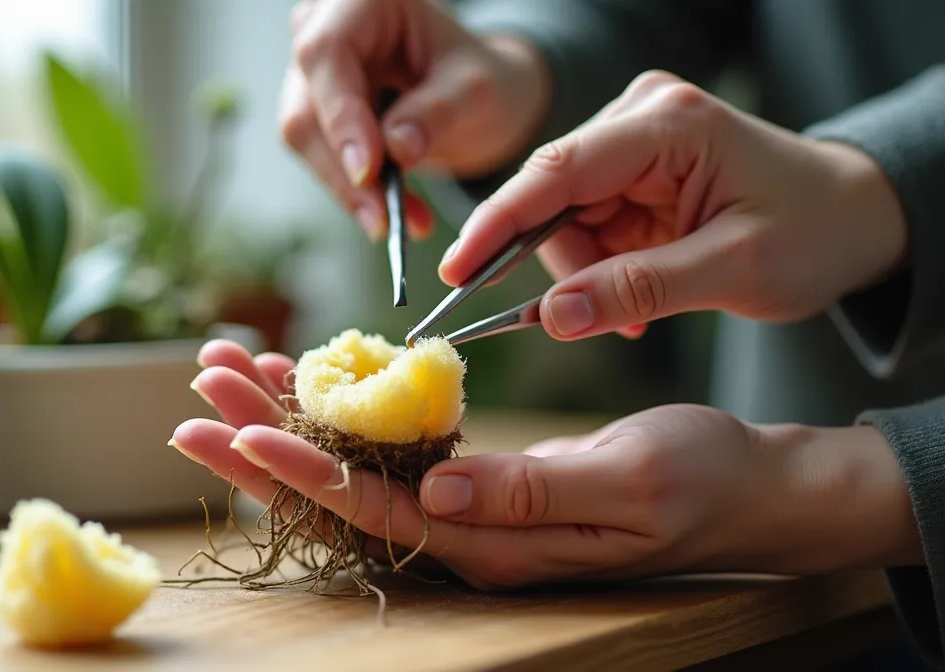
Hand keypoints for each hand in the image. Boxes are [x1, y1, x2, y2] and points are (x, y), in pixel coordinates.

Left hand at [171, 340, 921, 590]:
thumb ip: (532, 492)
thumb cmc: (701, 481)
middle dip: (265, 442)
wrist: (744, 492)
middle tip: (199, 392)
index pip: (376, 509)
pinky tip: (300, 377)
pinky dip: (338, 410)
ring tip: (226, 373)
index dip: (306, 467)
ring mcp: (465, 511)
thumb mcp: (630, 483)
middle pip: (339, 495)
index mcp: (494, 544)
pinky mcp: (473, 484)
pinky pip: (387, 450)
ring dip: (286, 421)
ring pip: (351, 470)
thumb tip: (438, 488)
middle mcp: (464, 536)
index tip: (245, 424)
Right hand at [280, 0, 549, 239]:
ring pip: (304, 137)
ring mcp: (312, 71)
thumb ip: (438, 112)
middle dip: (342, 170)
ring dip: (348, 189)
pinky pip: (319, 155)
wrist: (476, 94)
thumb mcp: (477, 89)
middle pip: (306, 105)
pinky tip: (392, 216)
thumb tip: (395, 148)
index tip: (368, 172)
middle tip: (382, 220)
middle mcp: (324, 27)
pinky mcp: (313, 109)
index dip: (341, 116)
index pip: (327, 55)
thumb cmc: (479, 77)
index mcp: (363, 0)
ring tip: (395, 224)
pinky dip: (354, 191)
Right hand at [439, 70, 908, 340]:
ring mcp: (633, 139)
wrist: (855, 217)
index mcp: (669, 124)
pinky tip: (631, 297)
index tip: (454, 273)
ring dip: (582, 273)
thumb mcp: (734, 270)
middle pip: (552, 196)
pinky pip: (583, 223)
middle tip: (578, 322)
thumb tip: (553, 318)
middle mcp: (641, 117)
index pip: (558, 170)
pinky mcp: (631, 168)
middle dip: (560, 264)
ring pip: (561, 216)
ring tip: (632, 315)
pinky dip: (597, 268)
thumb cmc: (813, 233)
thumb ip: (640, 290)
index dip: (498, 223)